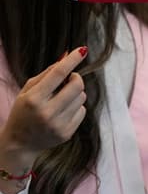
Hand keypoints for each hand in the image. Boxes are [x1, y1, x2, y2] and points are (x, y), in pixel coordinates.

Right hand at [0, 47, 88, 169]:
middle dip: (76, 78)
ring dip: (75, 94)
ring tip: (61, 99)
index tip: (82, 50)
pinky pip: (82, 111)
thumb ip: (46, 74)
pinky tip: (62, 112)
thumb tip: (66, 58)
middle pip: (76, 86)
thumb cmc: (23, 112)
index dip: (72, 61)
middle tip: (69, 79)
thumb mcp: (27, 91)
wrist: (19, 143)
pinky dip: (75, 107)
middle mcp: (46, 113)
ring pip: (81, 97)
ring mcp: (57, 125)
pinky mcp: (66, 133)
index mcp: (33, 99)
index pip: (58, 74)